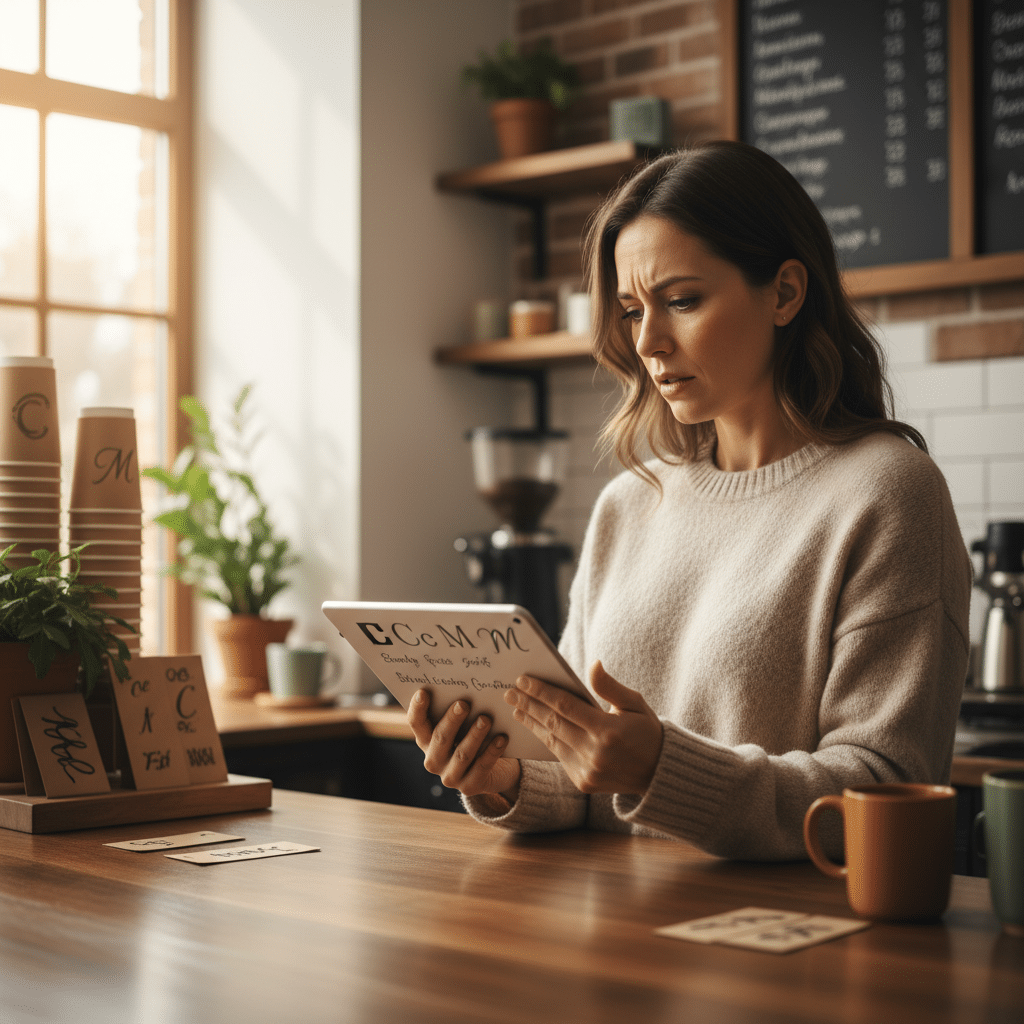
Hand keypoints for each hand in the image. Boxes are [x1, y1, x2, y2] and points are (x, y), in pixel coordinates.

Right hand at [407, 689, 521, 799]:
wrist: (495, 771)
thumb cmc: (473, 737)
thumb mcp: (462, 724)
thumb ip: (457, 709)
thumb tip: (464, 682)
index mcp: (426, 741)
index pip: (416, 724)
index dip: (417, 708)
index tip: (423, 692)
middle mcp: (434, 760)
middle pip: (440, 738)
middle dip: (452, 720)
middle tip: (463, 704)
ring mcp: (450, 776)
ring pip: (462, 754)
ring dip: (474, 735)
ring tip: (486, 719)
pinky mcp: (470, 786)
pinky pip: (482, 766)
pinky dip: (492, 751)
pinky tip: (502, 737)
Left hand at [505, 660, 662, 794]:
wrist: (659, 774)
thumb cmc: (646, 732)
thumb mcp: (635, 704)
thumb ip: (610, 686)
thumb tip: (592, 665)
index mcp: (608, 731)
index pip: (566, 706)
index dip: (541, 691)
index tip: (523, 679)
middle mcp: (595, 753)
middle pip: (553, 723)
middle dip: (529, 705)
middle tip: (510, 692)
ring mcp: (587, 771)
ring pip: (551, 741)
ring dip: (531, 723)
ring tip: (517, 708)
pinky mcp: (582, 783)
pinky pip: (558, 756)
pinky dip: (546, 739)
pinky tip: (535, 726)